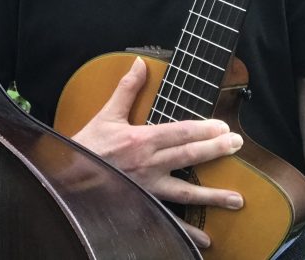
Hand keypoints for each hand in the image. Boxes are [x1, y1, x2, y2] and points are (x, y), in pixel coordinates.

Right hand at [70, 57, 244, 247]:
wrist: (67, 177)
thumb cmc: (87, 146)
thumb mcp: (106, 114)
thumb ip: (127, 89)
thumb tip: (140, 63)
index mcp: (141, 140)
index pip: (180, 132)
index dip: (204, 129)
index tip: (223, 127)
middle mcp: (149, 164)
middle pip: (189, 156)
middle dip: (216, 150)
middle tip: (237, 145)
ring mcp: (148, 188)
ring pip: (186, 192)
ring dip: (213, 196)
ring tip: (237, 199)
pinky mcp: (144, 206)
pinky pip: (169, 221)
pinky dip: (188, 233)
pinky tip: (207, 241)